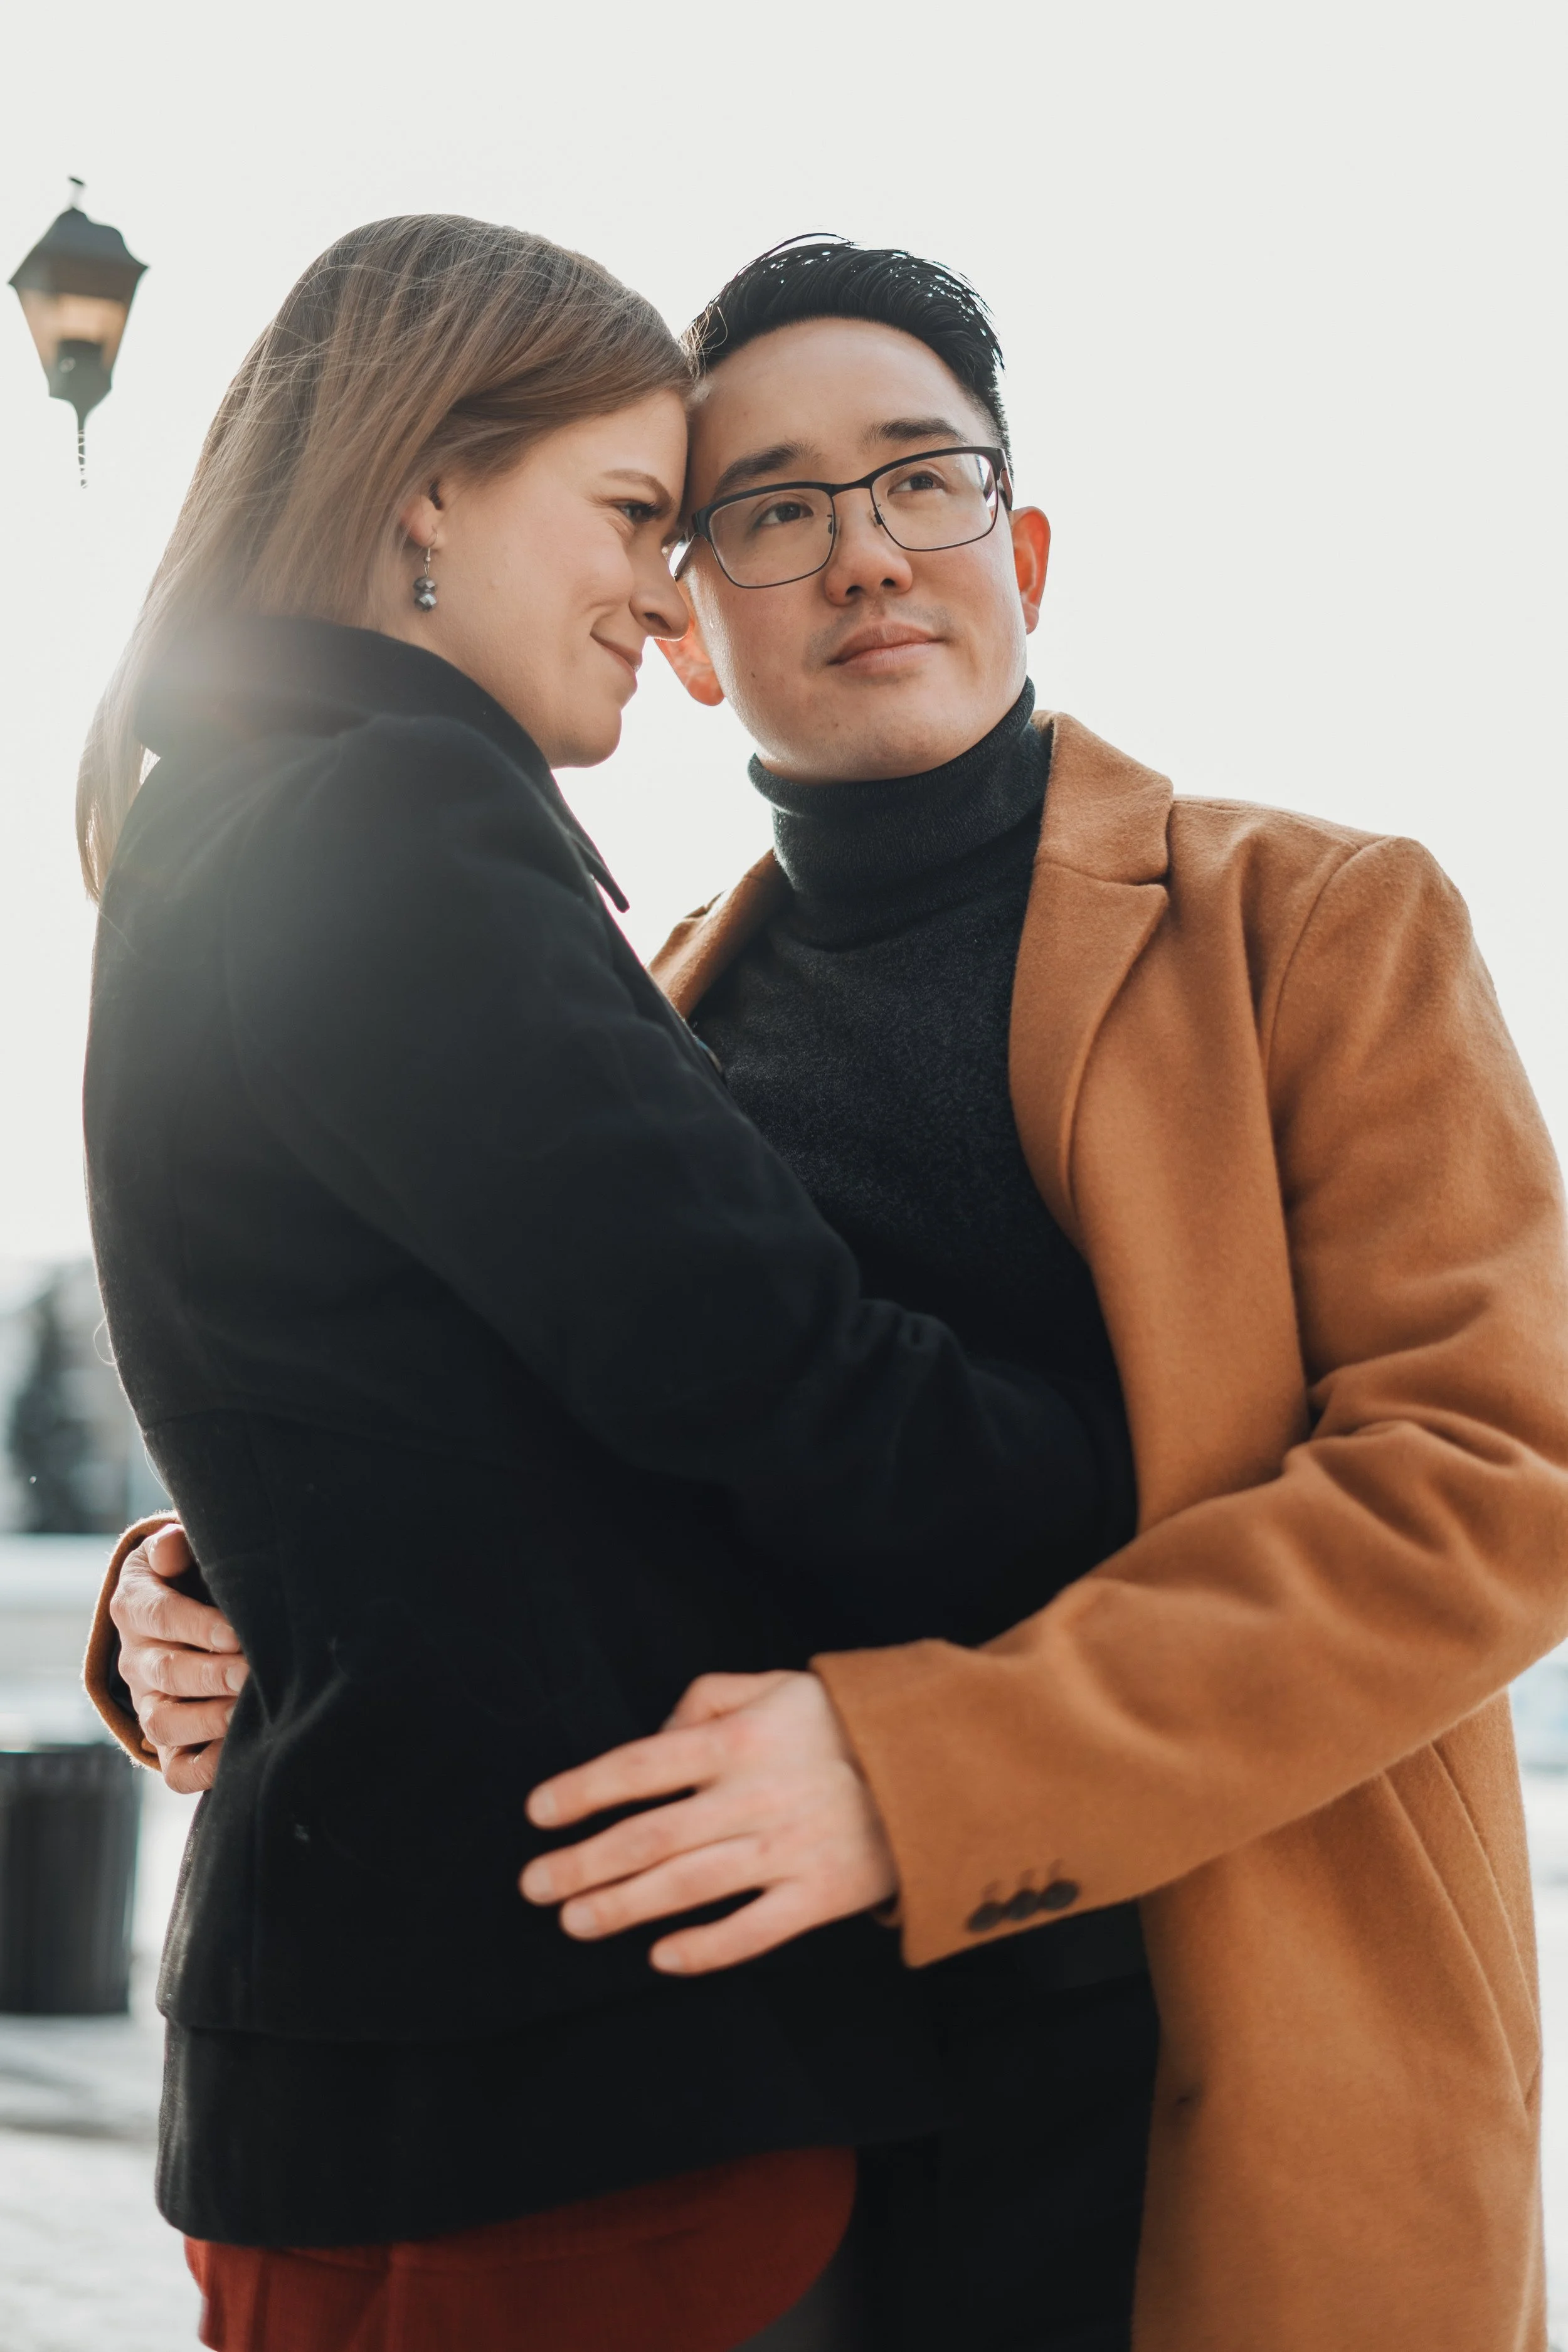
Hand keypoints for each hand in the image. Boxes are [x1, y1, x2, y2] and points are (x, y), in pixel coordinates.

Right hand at [108, 1523, 247, 1793]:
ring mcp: (148, 1705)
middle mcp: (135, 1661)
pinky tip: (241, 1754)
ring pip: (163, 1724)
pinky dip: (206, 1770)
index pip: (160, 1617)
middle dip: (213, 1674)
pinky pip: (176, 1769)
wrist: (184, 1614)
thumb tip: (172, 1547)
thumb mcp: (179, 1551)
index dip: (199, 1626)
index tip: (238, 1633)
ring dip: (209, 1720)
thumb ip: (175, 1546)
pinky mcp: (167, 1744)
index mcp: (134, 1607)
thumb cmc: (192, 1574)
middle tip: (252, 1672)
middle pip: (166, 1673)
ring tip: (250, 1710)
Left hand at [520, 1670, 896, 1975]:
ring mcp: (785, 1851)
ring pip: (685, 1888)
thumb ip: (707, 1698)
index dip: (582, 1790)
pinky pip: (751, 1932)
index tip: (537, 1813)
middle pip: (647, 1837)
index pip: (639, 1767)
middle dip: (581, 1864)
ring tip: (573, 1920)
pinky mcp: (818, 1897)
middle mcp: (753, 1797)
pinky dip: (703, 1948)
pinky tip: (660, 1957)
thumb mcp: (776, 1684)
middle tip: (534, 1885)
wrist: (937, 1766)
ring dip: (621, 1907)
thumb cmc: (844, 1722)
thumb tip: (658, 1735)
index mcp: (739, 1741)